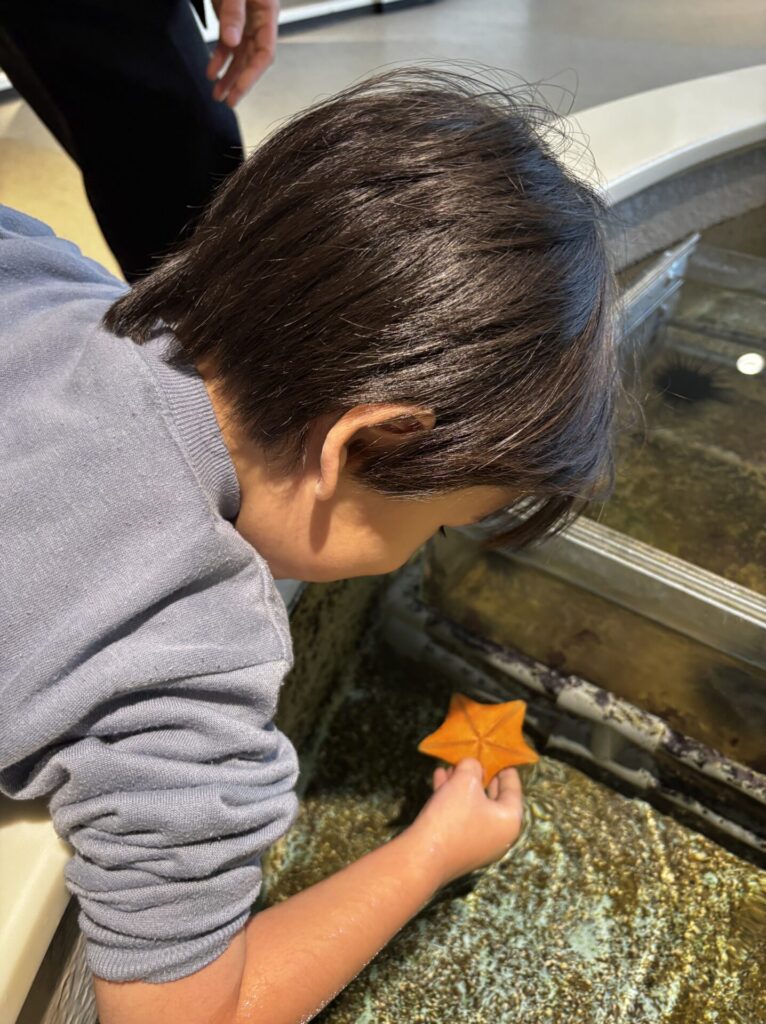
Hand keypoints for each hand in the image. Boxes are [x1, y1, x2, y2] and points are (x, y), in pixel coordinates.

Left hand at [207, 0, 279, 106]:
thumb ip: (234, 13)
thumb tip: (232, 41)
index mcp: (267, 14)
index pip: (264, 54)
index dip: (252, 74)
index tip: (239, 90)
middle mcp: (258, 22)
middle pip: (252, 60)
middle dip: (239, 83)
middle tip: (229, 101)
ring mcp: (244, 22)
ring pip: (238, 57)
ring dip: (228, 77)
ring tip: (217, 94)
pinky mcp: (230, 19)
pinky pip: (226, 45)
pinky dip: (218, 60)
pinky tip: (211, 73)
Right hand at [406, 758, 523, 886]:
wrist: (423, 856)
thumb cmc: (453, 816)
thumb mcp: (465, 782)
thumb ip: (472, 767)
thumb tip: (472, 765)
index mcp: (509, 821)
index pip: (513, 789)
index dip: (505, 768)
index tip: (499, 756)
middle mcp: (498, 835)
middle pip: (492, 797)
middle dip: (479, 775)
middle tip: (473, 757)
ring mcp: (478, 843)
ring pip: (473, 806)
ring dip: (461, 784)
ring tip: (450, 765)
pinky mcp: (459, 847)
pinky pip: (460, 816)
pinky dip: (452, 797)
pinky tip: (438, 778)